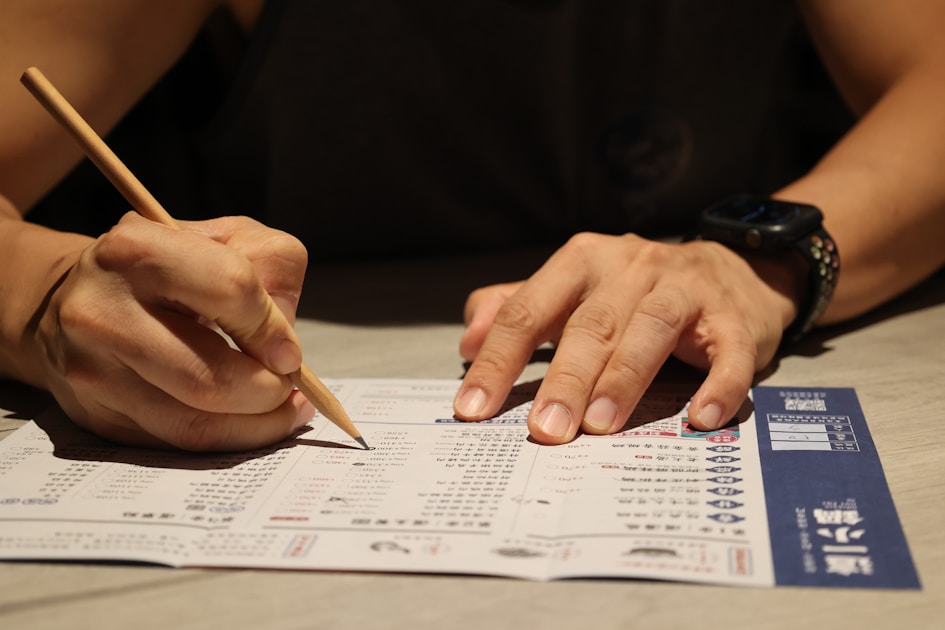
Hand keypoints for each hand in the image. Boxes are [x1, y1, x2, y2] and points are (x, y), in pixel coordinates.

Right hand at [33, 212, 313, 450]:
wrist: (83, 295)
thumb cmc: (171, 266)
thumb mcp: (228, 238)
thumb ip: (272, 269)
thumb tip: (284, 343)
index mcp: (137, 250)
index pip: (229, 289)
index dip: (272, 327)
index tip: (290, 351)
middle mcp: (102, 312)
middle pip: (209, 377)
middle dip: (268, 390)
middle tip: (290, 385)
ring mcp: (92, 371)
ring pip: (195, 424)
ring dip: (257, 425)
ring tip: (284, 408)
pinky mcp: (97, 416)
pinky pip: (178, 443)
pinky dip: (230, 438)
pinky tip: (253, 422)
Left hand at [453, 232, 799, 443]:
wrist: (732, 268)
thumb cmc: (637, 290)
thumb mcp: (572, 288)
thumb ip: (517, 307)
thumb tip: (467, 340)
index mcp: (581, 262)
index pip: (529, 311)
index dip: (498, 360)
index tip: (473, 409)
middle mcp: (630, 267)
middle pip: (591, 324)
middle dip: (565, 379)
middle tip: (544, 429)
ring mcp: (684, 289)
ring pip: (650, 330)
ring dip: (624, 379)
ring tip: (601, 426)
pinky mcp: (732, 317)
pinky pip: (727, 353)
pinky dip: (717, 385)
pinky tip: (699, 418)